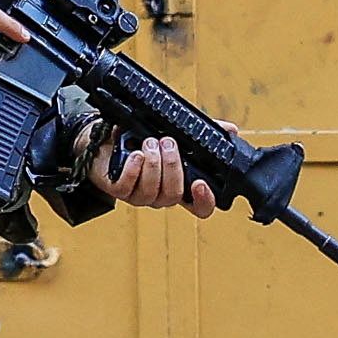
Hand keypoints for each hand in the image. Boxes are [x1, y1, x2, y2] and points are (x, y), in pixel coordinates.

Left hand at [91, 131, 207, 212]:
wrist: (106, 137)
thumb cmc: (140, 138)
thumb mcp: (174, 132)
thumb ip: (202, 133)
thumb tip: (232, 130)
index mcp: (178, 185)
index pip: (199, 207)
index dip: (204, 202)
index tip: (200, 184)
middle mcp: (159, 194)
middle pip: (173, 195)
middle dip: (172, 167)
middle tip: (167, 142)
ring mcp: (138, 194)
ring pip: (152, 191)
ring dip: (153, 164)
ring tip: (150, 142)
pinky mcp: (118, 189)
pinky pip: (128, 186)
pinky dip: (133, 169)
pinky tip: (135, 154)